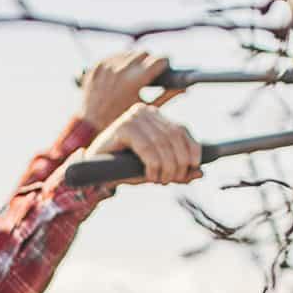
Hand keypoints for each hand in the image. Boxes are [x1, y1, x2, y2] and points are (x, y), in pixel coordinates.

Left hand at [77, 49, 180, 130]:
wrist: (89, 128)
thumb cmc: (122, 123)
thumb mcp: (146, 110)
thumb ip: (166, 96)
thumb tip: (184, 87)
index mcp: (135, 80)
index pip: (160, 60)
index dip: (163, 65)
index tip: (164, 70)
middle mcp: (121, 69)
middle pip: (145, 53)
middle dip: (148, 62)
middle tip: (147, 75)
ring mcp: (107, 66)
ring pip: (130, 53)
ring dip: (133, 62)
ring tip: (133, 76)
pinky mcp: (97, 66)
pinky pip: (114, 56)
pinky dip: (119, 63)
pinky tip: (119, 76)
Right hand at [83, 104, 202, 186]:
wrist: (92, 172)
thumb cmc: (122, 168)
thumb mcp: (154, 169)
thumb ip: (176, 170)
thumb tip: (200, 172)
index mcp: (155, 116)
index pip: (182, 130)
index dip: (191, 151)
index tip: (190, 170)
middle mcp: (145, 111)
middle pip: (174, 137)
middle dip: (178, 162)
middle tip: (172, 180)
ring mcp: (133, 117)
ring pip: (163, 143)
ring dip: (166, 167)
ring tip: (160, 180)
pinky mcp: (123, 127)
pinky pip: (147, 148)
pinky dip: (153, 165)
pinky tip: (150, 176)